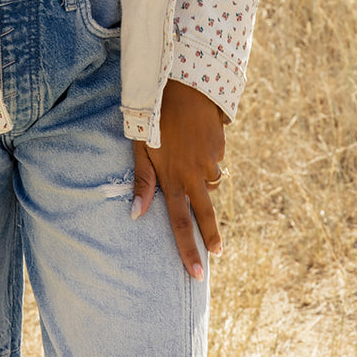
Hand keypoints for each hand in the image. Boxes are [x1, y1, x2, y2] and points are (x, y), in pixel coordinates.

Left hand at [131, 80, 225, 280]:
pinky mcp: (220, 146)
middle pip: (205, 214)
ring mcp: (210, 160)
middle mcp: (194, 174)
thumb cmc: (153, 114)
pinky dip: (207, 158)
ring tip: (187, 157)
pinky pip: (215, 160)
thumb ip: (141, 180)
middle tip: (218, 254)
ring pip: (211, 182)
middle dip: (212, 237)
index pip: (180, 223)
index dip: (189, 250)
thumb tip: (136, 214)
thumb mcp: (140, 145)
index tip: (197, 273)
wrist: (183, 83)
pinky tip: (195, 138)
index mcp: (172, 178)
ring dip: (203, 182)